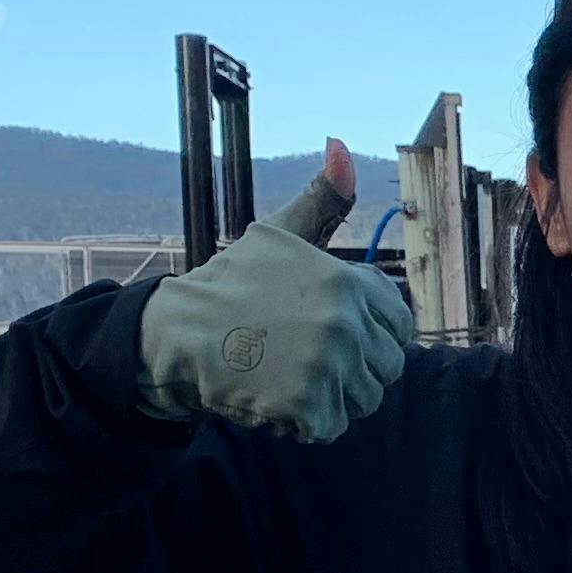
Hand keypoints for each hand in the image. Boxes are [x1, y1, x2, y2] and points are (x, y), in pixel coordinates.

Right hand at [139, 140, 410, 442]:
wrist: (174, 334)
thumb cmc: (230, 285)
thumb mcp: (279, 236)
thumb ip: (322, 201)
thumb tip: (341, 145)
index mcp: (349, 283)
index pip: (398, 326)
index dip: (365, 333)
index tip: (323, 329)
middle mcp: (344, 323)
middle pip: (384, 369)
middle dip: (349, 369)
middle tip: (298, 355)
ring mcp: (327, 366)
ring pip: (362, 400)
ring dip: (329, 397)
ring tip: (285, 372)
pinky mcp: (307, 406)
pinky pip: (331, 427)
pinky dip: (304, 422)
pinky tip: (272, 396)